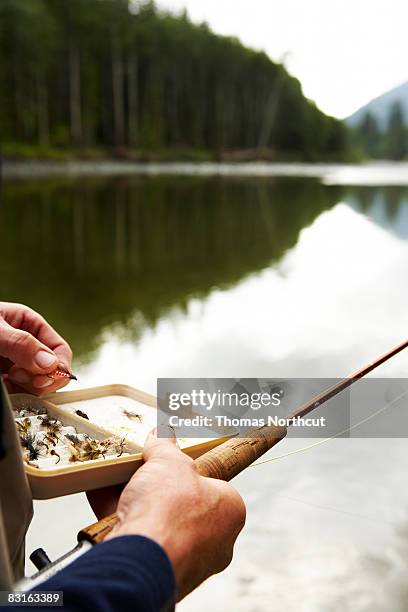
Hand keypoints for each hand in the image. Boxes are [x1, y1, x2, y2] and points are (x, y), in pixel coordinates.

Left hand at [0, 302, 72, 395]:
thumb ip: (22, 344)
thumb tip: (52, 364)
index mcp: (29, 324)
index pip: (59, 348)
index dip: (60, 365)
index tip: (49, 378)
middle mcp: (25, 345)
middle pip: (52, 370)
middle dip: (41, 378)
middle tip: (19, 377)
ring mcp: (14, 363)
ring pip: (37, 384)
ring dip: (25, 388)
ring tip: (6, 379)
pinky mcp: (4, 378)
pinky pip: (19, 392)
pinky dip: (14, 393)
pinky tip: (3, 385)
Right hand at [103, 429, 245, 600]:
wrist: (140, 558)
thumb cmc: (169, 509)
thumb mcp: (167, 461)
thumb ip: (164, 446)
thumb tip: (161, 431)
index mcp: (230, 512)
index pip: (214, 485)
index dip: (189, 471)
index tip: (171, 463)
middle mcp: (215, 542)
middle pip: (183, 505)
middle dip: (158, 488)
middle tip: (143, 470)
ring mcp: (187, 561)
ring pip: (159, 523)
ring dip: (136, 502)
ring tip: (117, 479)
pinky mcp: (157, 573)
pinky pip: (138, 538)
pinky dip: (118, 517)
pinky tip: (100, 495)